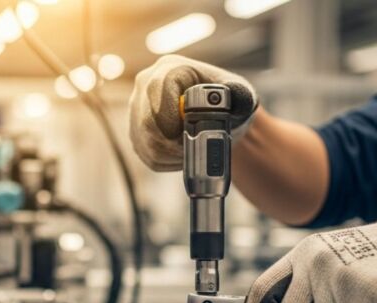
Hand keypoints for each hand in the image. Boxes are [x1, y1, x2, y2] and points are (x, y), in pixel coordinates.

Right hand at [128, 54, 257, 171]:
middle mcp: (146, 84)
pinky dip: (167, 160)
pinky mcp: (135, 132)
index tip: (190, 131)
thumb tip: (238, 98)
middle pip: (147, 122)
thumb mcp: (241, 96)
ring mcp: (136, 109)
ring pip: (146, 143)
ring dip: (172, 154)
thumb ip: (241, 95)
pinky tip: (182, 152)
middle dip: (174, 142)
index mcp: (170, 68)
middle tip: (195, 144)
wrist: (220, 118)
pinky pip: (147, 155)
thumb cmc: (230, 104)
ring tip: (192, 147)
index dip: (171, 115)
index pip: (157, 89)